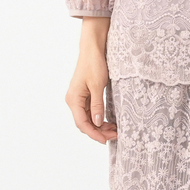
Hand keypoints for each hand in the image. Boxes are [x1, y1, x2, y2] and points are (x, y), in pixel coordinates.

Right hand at [65, 17, 117, 142]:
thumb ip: (97, 105)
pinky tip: (110, 121)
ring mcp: (79, 98)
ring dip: (100, 126)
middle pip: (84, 123)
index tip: (106, 140)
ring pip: (88, 118)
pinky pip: (91, 111)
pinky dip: (100, 118)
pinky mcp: (85, 95)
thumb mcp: (98, 85)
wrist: (93, 48)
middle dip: (99, 131)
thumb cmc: (94, 64)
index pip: (82, 123)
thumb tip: (98, 123)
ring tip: (115, 130)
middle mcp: (73, 100)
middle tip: (115, 135)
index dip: (94, 134)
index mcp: (73, 99)